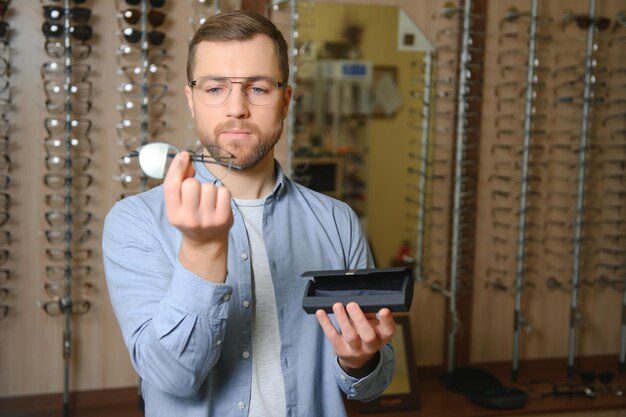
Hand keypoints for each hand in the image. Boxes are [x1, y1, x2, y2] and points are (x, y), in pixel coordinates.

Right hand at [163, 152, 232, 280]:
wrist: (206, 241)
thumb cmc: (190, 215)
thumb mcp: (178, 203)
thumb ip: (178, 180)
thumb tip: (184, 157)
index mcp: (173, 214)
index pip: (171, 185)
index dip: (177, 167)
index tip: (184, 155)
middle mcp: (189, 219)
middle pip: (191, 184)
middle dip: (194, 182)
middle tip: (197, 193)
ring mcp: (207, 220)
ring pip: (209, 186)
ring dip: (209, 189)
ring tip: (208, 200)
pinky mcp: (224, 219)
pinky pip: (223, 191)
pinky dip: (222, 193)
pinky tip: (218, 202)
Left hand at [316, 302, 395, 376]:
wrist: (357, 358)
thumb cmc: (366, 334)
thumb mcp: (372, 324)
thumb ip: (368, 312)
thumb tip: (360, 298)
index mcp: (382, 336)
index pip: (389, 330)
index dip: (387, 321)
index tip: (384, 310)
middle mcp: (371, 345)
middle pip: (368, 335)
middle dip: (359, 319)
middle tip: (352, 305)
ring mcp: (355, 350)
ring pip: (350, 335)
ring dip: (342, 319)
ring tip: (337, 305)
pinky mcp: (341, 350)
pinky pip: (332, 336)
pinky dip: (325, 323)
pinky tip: (321, 312)